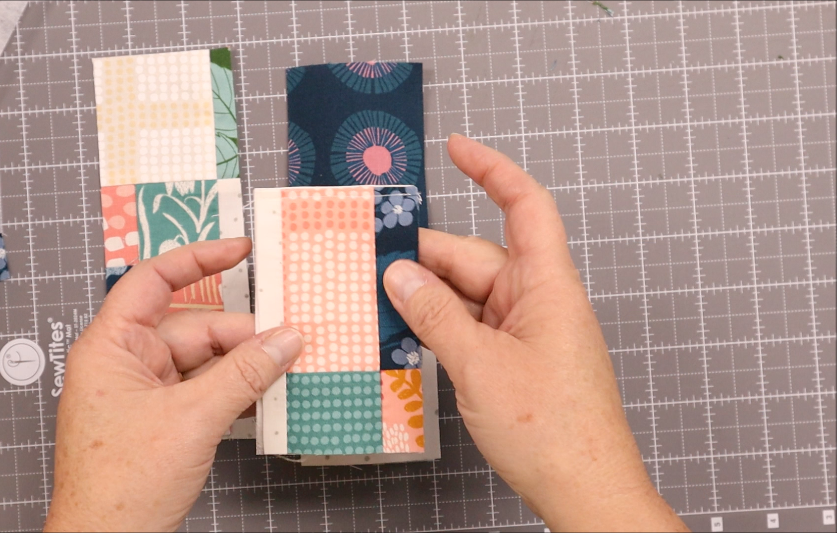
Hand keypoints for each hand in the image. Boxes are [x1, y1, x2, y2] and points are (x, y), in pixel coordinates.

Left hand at [44, 238, 302, 531]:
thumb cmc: (120, 487)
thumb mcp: (192, 419)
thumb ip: (244, 373)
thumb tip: (286, 340)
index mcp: (112, 347)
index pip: (155, 281)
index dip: (200, 259)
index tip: (242, 248)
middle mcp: (126, 363)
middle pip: (194, 326)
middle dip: (242, 334)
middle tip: (290, 340)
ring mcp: (145, 393)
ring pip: (205, 360)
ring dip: (245, 366)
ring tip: (287, 368)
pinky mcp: (162, 420)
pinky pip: (205, 389)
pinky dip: (235, 390)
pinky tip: (267, 395)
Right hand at [384, 134, 687, 531]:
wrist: (585, 491)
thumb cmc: (554, 431)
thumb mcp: (479, 366)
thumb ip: (434, 315)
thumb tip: (399, 276)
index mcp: (546, 285)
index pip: (525, 206)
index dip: (492, 170)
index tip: (457, 148)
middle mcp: (537, 300)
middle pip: (475, 257)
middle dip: (425, 257)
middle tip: (370, 263)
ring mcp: (526, 331)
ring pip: (467, 295)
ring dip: (427, 298)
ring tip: (378, 305)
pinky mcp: (516, 359)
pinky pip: (471, 326)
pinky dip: (440, 326)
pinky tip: (407, 335)